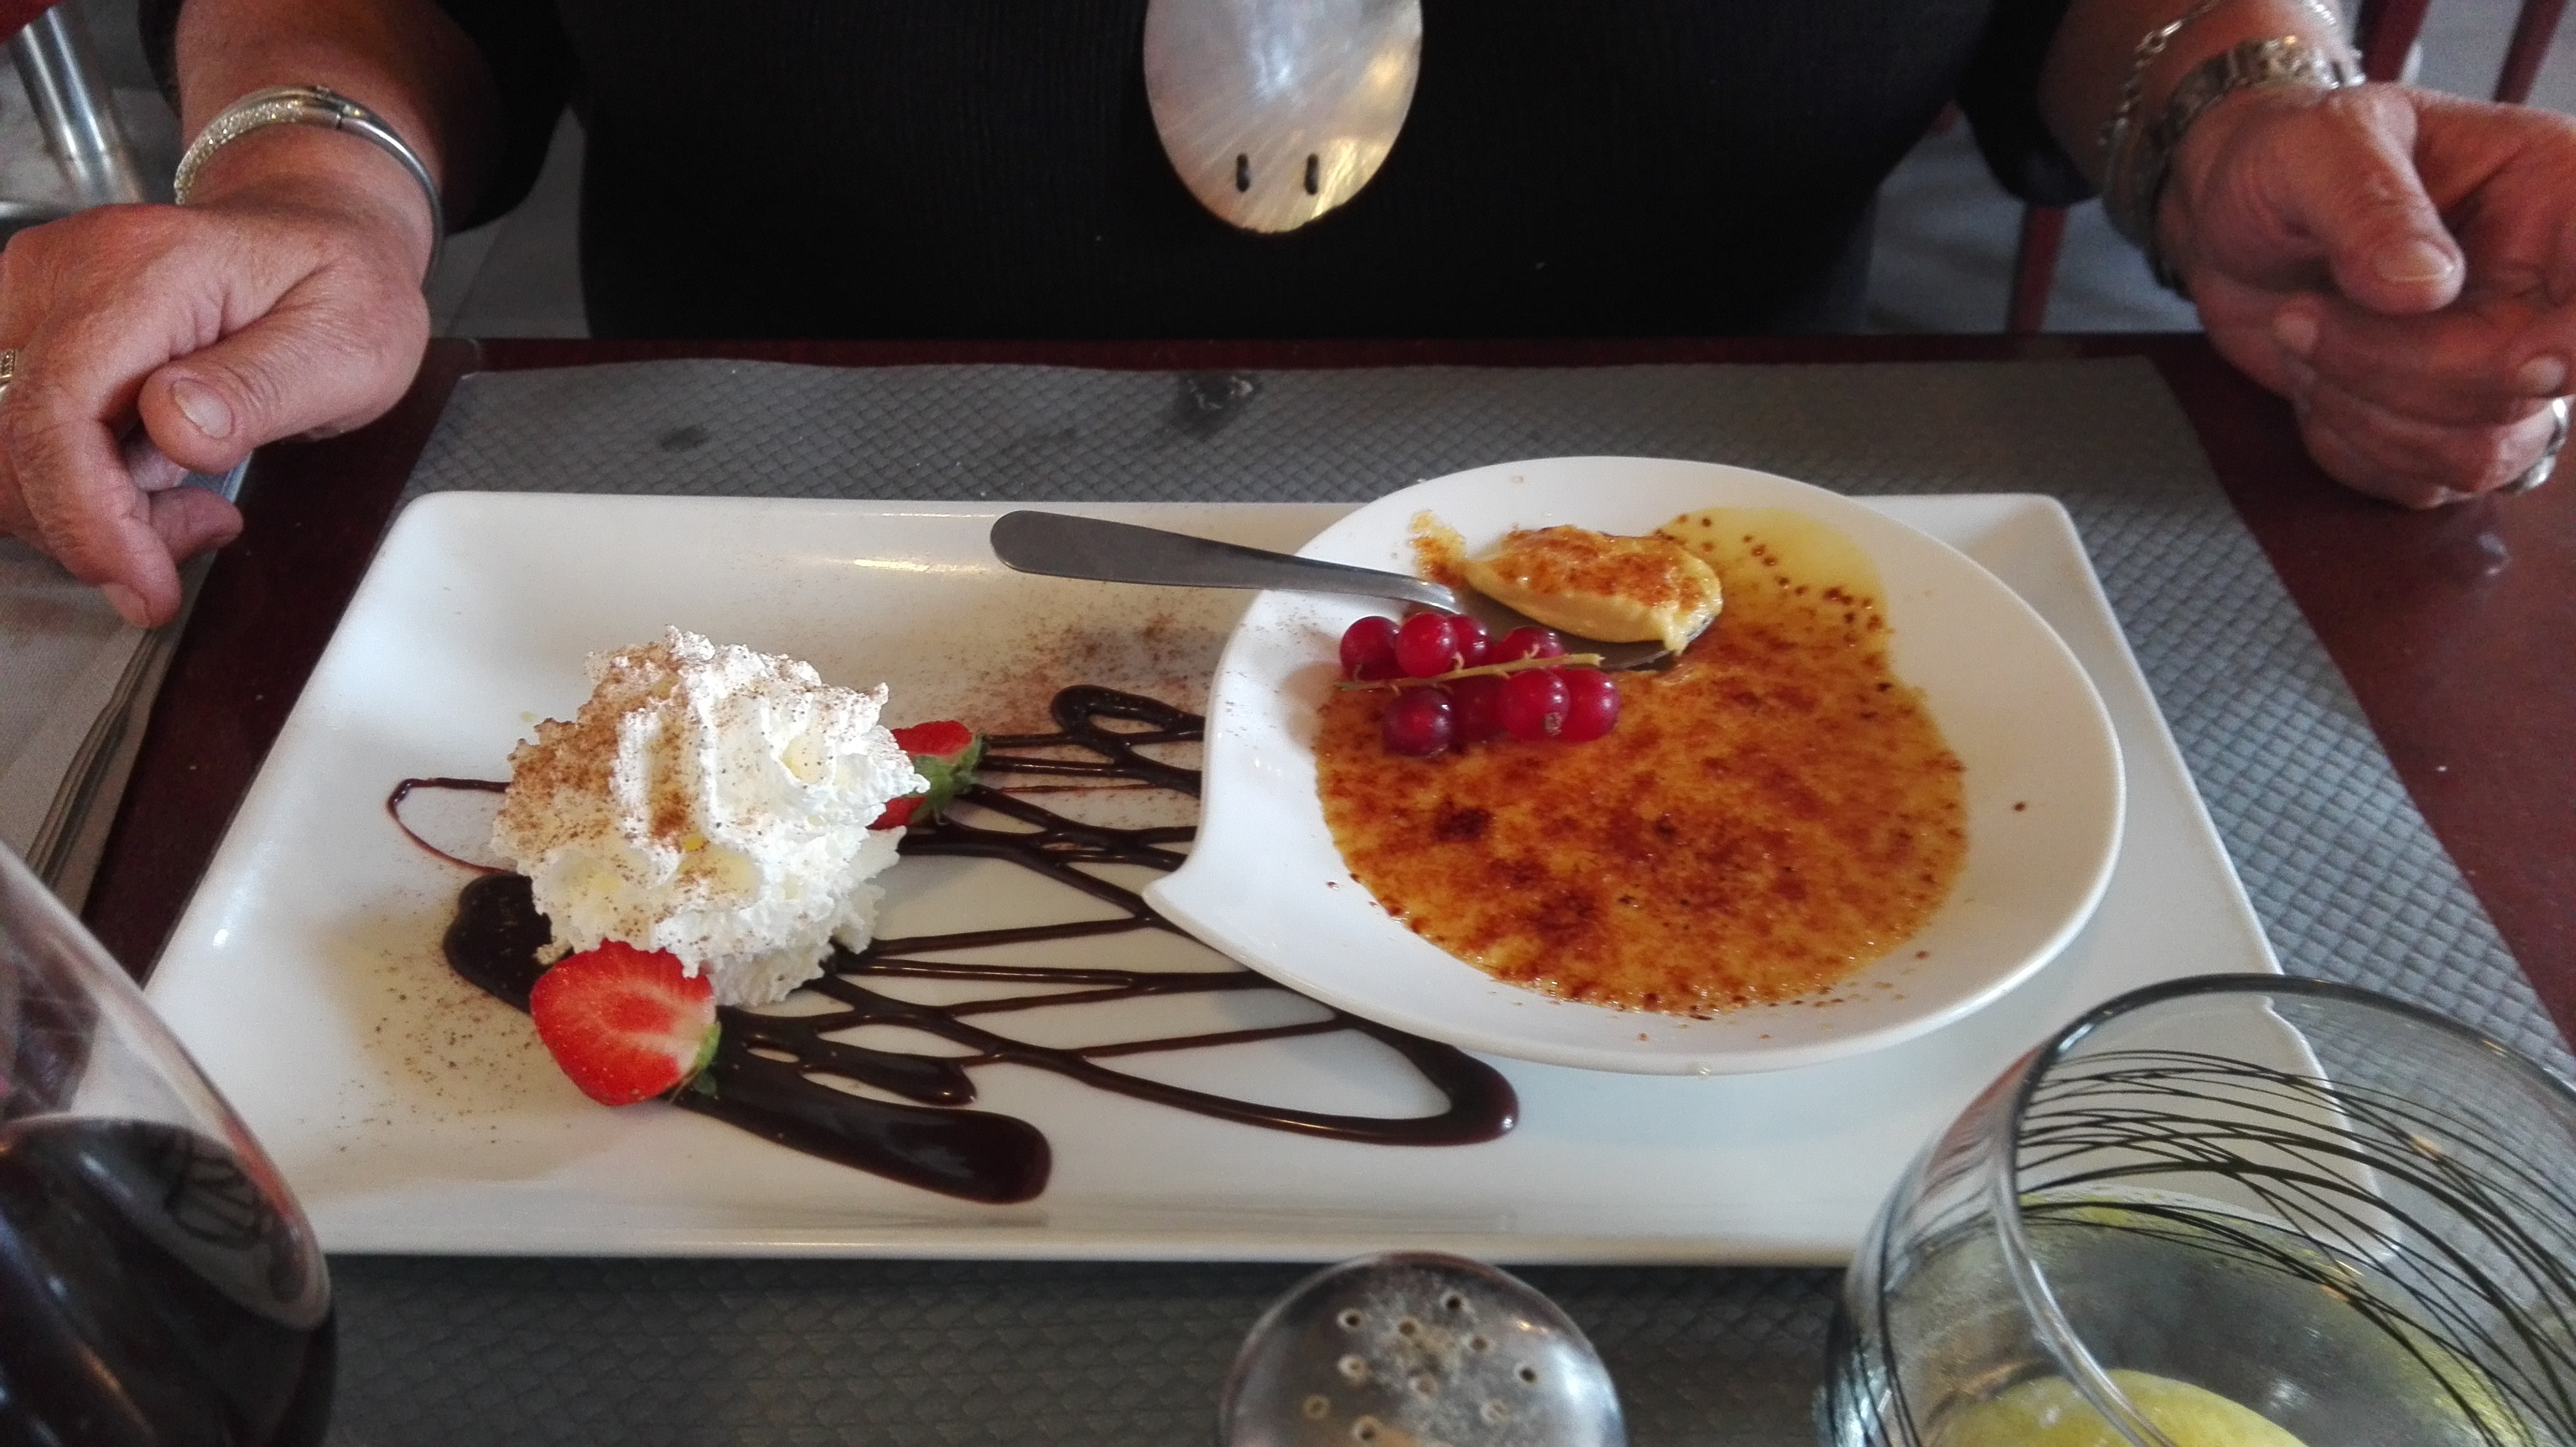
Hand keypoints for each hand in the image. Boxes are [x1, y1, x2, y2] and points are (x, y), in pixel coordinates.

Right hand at [0, 160, 431, 625]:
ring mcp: (36, 301)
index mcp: (144, 268)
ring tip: (195, 502)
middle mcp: (63, 275)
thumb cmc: (342, 284)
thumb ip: (260, 388)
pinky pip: (28, 439)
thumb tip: (175, 427)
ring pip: (10, 451)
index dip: (87, 516)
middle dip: (99, 524)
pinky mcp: (33, 334)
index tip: (144, 584)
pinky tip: (158, 477)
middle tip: (204, 528)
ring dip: (93, 510)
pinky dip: (85, 486)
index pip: (59, 410)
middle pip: (16, 442)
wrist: (320, 236)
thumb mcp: (346, 342)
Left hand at [2158, 83, 2575, 507]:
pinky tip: (2313, 382)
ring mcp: (2506, 362)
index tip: (2519, 358)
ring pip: (2481, 453)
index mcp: (2562, 194)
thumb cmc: (2284, 160)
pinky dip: (2349, 448)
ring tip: (2301, 338)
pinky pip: (2423, 482)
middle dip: (2400, 371)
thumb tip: (2427, 286)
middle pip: (2533, 387)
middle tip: (2300, 316)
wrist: (2230, 218)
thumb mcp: (2314, 146)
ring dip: (2366, 415)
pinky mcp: (2448, 422)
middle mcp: (2552, 287)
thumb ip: (2369, 204)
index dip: (2571, 348)